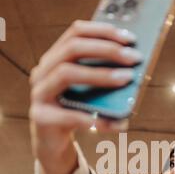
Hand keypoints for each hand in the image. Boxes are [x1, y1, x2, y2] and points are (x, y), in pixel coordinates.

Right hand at [29, 20, 140, 173]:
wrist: (53, 143)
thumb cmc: (76, 111)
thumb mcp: (90, 91)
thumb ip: (104, 75)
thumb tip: (136, 65)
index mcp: (55, 58)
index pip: (76, 32)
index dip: (103, 31)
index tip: (130, 38)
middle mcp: (43, 71)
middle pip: (72, 49)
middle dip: (106, 49)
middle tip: (134, 57)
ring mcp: (38, 94)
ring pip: (66, 74)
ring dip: (100, 75)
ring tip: (126, 79)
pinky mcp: (42, 118)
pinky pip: (71, 115)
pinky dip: (98, 119)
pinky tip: (119, 123)